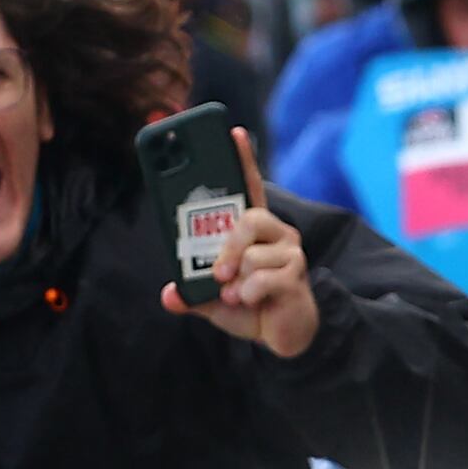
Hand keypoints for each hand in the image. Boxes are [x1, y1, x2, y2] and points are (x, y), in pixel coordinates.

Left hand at [162, 131, 320, 359]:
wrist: (280, 337)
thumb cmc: (248, 305)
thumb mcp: (211, 298)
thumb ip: (190, 291)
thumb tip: (170, 294)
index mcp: (253, 230)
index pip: (249, 187)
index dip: (242, 159)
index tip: (234, 132)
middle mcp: (275, 233)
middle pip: (249, 219)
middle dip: (227, 248)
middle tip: (218, 273)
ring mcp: (290, 253)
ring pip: (252, 255)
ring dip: (237, 280)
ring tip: (237, 294)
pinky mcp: (297, 275)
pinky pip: (261, 279)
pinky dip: (248, 295)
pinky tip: (252, 301)